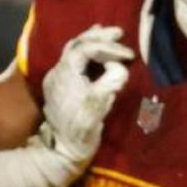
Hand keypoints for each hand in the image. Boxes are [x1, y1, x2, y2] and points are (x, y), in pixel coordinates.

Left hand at [40, 25, 131, 167]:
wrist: (58, 153)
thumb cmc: (79, 133)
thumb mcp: (97, 109)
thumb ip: (109, 84)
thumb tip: (119, 68)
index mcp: (65, 75)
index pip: (86, 49)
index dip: (109, 48)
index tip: (128, 56)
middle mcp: (58, 73)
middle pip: (76, 44)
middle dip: (99, 37)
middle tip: (119, 33)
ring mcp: (57, 80)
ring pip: (72, 50)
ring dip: (92, 41)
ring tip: (108, 34)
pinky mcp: (61, 87)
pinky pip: (73, 60)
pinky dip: (87, 51)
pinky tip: (96, 52)